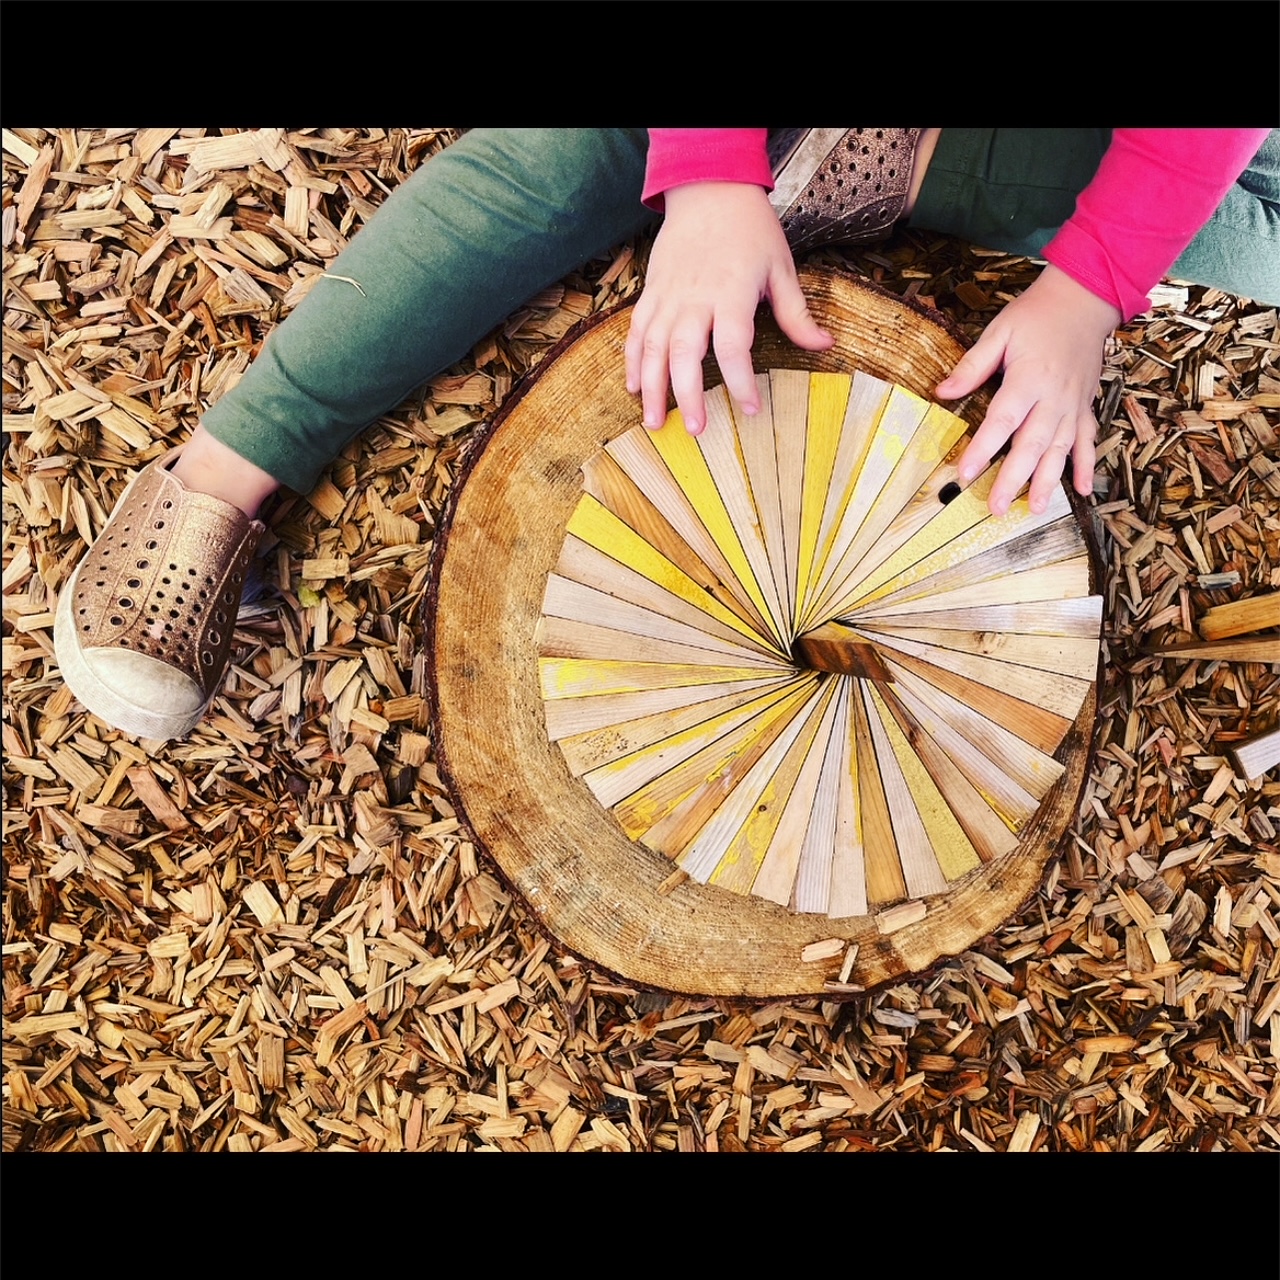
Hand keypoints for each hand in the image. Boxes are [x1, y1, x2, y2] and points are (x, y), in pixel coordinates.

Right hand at [625, 182, 832, 433]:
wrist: (709, 189)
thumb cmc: (750, 229)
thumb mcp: (782, 268)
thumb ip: (797, 314)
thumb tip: (824, 345)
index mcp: (731, 293)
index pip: (733, 347)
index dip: (741, 382)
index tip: (752, 409)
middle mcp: (694, 298)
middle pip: (684, 354)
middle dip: (687, 395)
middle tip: (696, 430)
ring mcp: (668, 296)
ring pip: (652, 348)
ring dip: (652, 388)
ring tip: (656, 423)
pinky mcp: (651, 292)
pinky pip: (636, 332)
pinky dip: (632, 362)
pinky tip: (634, 389)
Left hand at [936, 264, 1121, 515]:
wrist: (1085, 299)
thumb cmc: (1036, 315)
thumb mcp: (999, 332)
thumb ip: (972, 366)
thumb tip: (941, 391)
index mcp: (1028, 378)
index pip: (1002, 420)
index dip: (984, 448)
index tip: (965, 472)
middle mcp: (1053, 397)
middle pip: (1032, 443)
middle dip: (1014, 478)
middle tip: (996, 507)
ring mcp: (1073, 404)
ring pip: (1060, 449)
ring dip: (1049, 481)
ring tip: (1035, 508)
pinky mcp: (1086, 405)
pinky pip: (1087, 440)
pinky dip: (1087, 465)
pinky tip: (1083, 491)